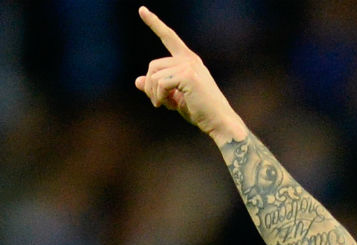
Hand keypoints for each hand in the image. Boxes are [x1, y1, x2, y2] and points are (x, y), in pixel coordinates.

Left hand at [134, 6, 246, 145]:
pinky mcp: (188, 76)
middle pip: (153, 65)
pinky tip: (169, 106)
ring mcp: (189, 66)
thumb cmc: (200, 111)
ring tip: (166, 105)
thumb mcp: (174, 98)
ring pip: (154, 76)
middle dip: (150, 86)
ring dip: (155, 95)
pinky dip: (159, 97)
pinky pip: (160, 84)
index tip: (142, 10)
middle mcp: (189, 59)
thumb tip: (137, 81)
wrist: (219, 122)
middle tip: (159, 103)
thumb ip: (157, 88)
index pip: (169, 37)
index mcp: (188, 60)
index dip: (154, 23)